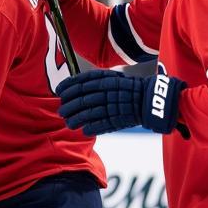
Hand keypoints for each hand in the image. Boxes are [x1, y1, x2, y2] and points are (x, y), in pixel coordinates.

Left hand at [57, 69, 186, 136]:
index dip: (68, 87)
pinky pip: (100, 125)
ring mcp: (112, 106)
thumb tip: (74, 87)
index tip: (59, 92)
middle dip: (68, 106)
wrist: (149, 99)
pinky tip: (83, 130)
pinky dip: (90, 128)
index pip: (81, 82)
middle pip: (82, 99)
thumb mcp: (112, 78)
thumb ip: (95, 81)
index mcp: (105, 79)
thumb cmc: (127, 88)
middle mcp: (107, 91)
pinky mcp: (117, 120)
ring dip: (75, 119)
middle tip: (61, 111)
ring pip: (88, 114)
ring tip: (69, 123)